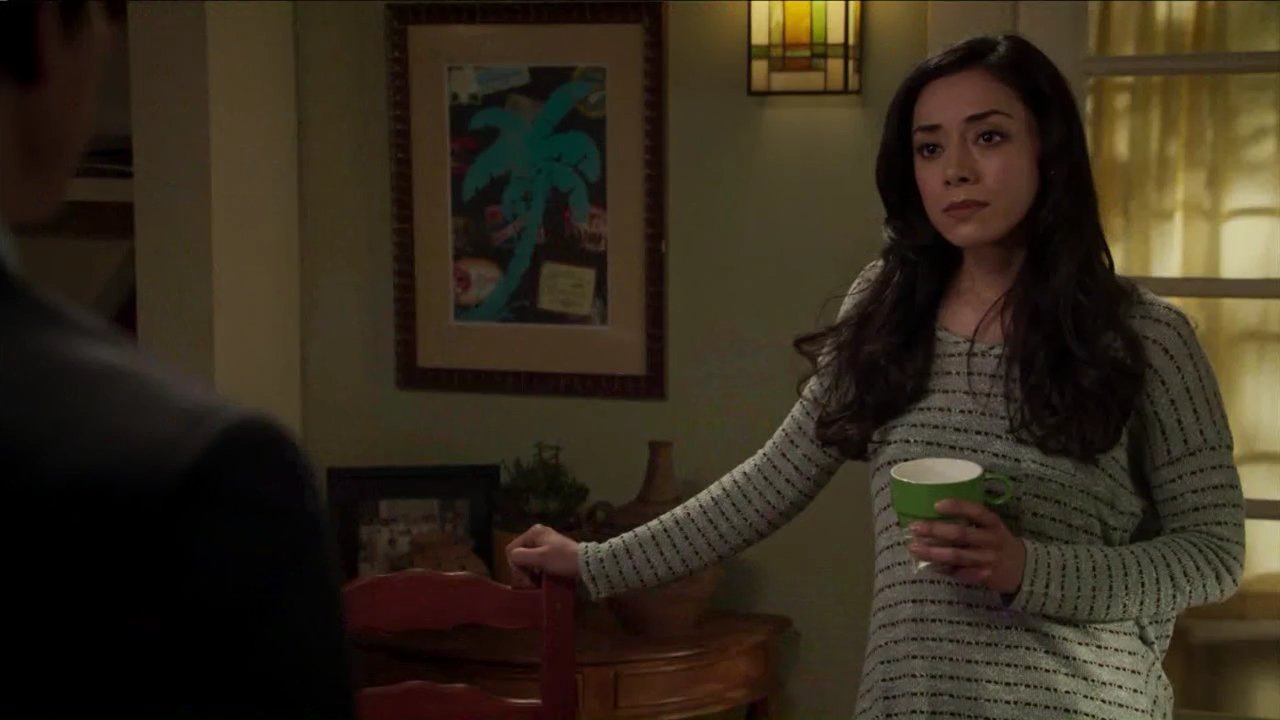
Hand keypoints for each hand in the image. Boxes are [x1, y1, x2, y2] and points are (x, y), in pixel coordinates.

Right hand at [505, 524, 579, 587]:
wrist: (586, 563)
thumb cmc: (562, 559)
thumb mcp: (540, 558)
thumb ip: (521, 556)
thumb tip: (512, 558)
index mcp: (533, 532)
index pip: (512, 549)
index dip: (515, 565)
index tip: (524, 578)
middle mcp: (537, 534)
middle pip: (520, 554)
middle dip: (522, 570)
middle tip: (530, 583)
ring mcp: (545, 543)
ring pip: (528, 559)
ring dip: (529, 572)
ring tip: (536, 582)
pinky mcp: (551, 552)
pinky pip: (537, 562)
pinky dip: (537, 571)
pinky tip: (542, 578)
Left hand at [908, 499, 1025, 594]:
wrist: (1023, 568)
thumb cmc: (998, 542)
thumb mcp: (991, 527)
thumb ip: (971, 521)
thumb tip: (934, 514)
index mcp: (993, 524)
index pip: (976, 511)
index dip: (957, 507)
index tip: (936, 504)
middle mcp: (991, 540)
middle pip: (960, 534)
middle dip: (935, 530)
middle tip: (914, 527)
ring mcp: (987, 559)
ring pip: (956, 556)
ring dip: (932, 552)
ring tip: (914, 547)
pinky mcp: (983, 576)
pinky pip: (959, 572)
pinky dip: (942, 569)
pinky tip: (928, 565)